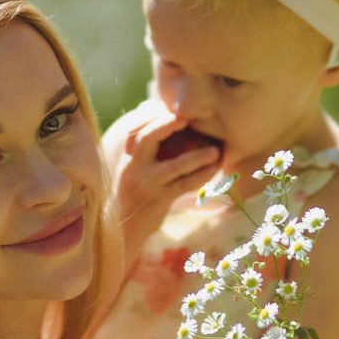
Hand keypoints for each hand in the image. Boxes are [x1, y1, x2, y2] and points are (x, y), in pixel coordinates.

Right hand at [103, 100, 221, 269]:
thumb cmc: (133, 196)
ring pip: (175, 165)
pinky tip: (213, 170)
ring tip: (215, 151)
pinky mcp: (159, 201)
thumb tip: (148, 108)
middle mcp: (134, 169)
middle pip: (148, 138)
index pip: (138, 130)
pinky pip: (184, 185)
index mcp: (129, 159)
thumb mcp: (132, 170)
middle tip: (190, 117)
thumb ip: (142, 145)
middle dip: (168, 124)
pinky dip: (201, 176)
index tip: (176, 111)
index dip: (156, 116)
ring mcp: (147, 186)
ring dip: (198, 156)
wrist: (123, 230)